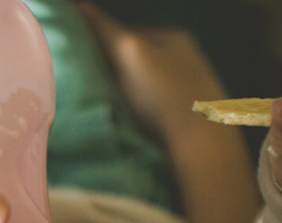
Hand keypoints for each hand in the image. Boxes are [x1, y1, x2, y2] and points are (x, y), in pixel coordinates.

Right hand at [78, 2, 228, 144]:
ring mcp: (193, 93)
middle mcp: (189, 61)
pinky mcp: (194, 123)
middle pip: (140, 64)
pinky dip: (145, 119)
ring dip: (130, 100)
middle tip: (93, 91)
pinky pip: (159, 114)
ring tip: (112, 113)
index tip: (82, 65)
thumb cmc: (164, 97)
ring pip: (149, 90)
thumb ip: (104, 29)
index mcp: (175, 38)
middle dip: (117, 75)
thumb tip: (78, 5)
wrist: (202, 149)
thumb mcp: (129, 54)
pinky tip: (135, 131)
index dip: (102, 48)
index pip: (128, 36)